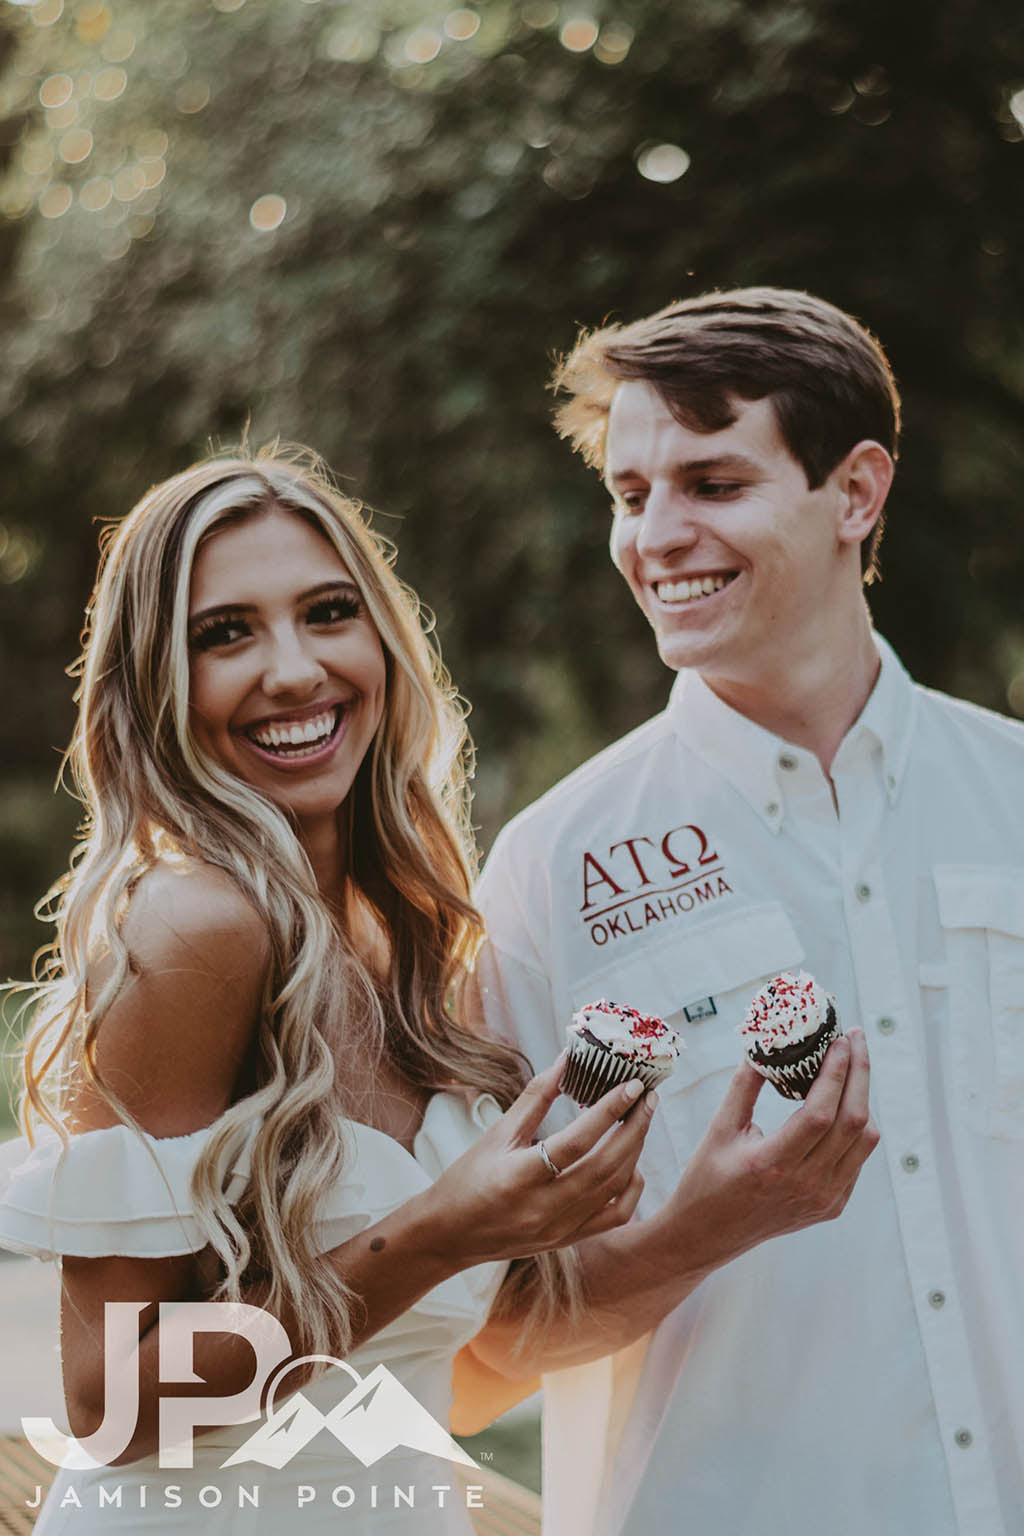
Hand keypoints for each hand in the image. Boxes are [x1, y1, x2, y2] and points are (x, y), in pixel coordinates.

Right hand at [421, 1055, 655, 1268]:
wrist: (449, 1235)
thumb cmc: (467, 1178)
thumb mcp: (496, 1134)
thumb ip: (535, 1098)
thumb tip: (567, 1059)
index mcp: (518, 1178)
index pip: (575, 1143)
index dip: (607, 1111)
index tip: (631, 1085)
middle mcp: (543, 1209)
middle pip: (604, 1167)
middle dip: (633, 1128)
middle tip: (647, 1098)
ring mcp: (558, 1230)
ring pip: (613, 1190)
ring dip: (634, 1152)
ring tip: (641, 1120)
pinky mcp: (567, 1241)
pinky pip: (614, 1217)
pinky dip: (630, 1189)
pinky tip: (632, 1163)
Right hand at [666, 1030, 878, 1275]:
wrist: (708, 1235)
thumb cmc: (707, 1179)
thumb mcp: (719, 1129)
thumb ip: (744, 1085)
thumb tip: (765, 1044)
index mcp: (772, 1164)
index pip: (820, 1112)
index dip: (836, 1072)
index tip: (839, 1040)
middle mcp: (805, 1185)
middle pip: (853, 1122)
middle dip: (860, 1073)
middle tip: (856, 1039)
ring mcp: (823, 1199)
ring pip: (864, 1141)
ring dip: (862, 1098)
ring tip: (850, 1067)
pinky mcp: (831, 1206)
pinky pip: (857, 1160)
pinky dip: (855, 1127)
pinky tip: (841, 1104)